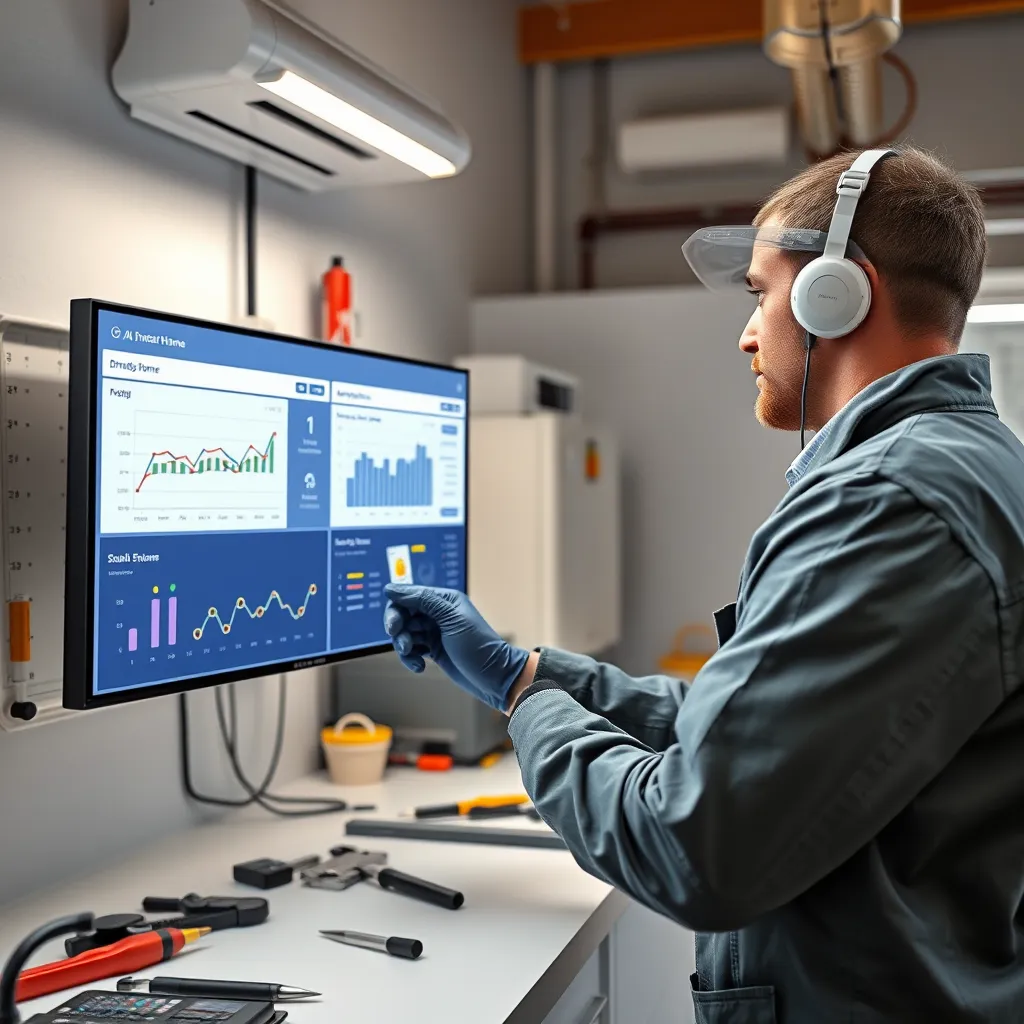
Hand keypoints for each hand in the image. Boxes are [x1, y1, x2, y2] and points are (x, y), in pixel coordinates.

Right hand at [383, 585, 529, 711]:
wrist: (494, 677)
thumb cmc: (479, 646)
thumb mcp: (451, 619)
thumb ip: (423, 600)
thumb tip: (393, 588)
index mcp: (444, 599)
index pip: (409, 596)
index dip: (397, 609)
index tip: (393, 626)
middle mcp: (437, 613)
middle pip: (403, 615)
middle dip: (398, 630)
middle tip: (403, 645)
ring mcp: (434, 631)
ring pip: (405, 633)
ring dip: (404, 646)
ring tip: (413, 657)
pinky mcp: (433, 649)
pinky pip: (411, 649)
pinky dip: (410, 658)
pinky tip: (419, 667)